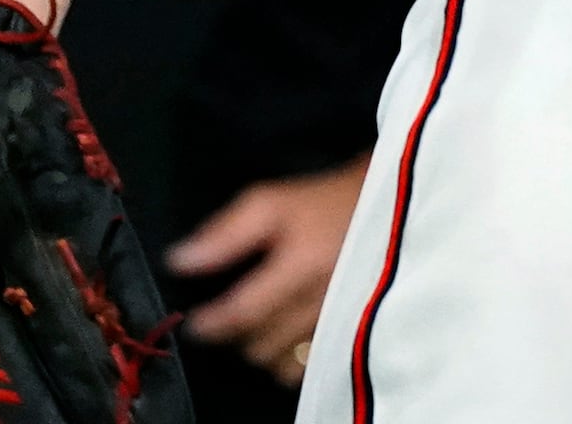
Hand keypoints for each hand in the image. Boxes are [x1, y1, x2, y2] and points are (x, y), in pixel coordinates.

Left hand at [168, 154, 371, 382]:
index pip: (242, 312)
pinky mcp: (356, 338)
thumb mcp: (273, 202)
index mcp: (303, 264)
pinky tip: (287, 338)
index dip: (211, 323)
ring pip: (281, 364)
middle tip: (233, 314)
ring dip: (263, 350)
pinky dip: (289, 360)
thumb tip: (178, 262)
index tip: (197, 321)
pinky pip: (308, 369)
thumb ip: (225, 233)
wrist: (393, 208)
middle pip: (259, 345)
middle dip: (237, 335)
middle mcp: (324, 301)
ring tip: (261, 326)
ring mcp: (344, 326)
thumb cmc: (324, 202)